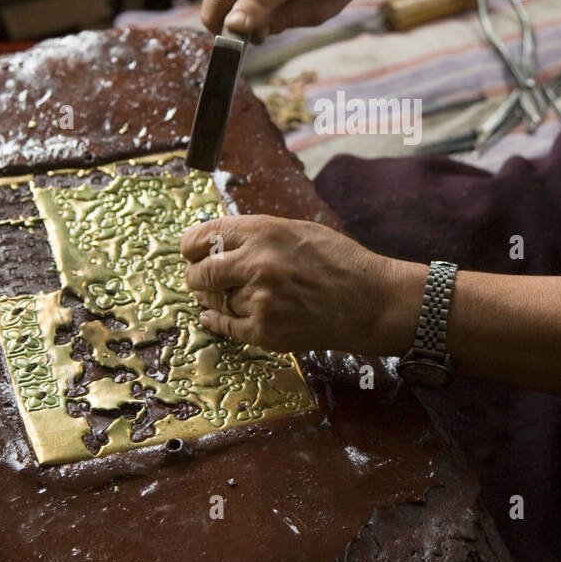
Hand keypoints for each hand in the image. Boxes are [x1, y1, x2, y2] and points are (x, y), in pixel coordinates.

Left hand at [180, 214, 425, 354]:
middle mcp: (256, 264)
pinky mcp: (264, 330)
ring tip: (226, 295)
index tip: (190, 251)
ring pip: (216, 300)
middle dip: (196, 276)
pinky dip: (216, 321)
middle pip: (200, 272)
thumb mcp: (298, 230)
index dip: (191, 246)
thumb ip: (257, 234)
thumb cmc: (340, 262)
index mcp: (263, 232)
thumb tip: (219, 240)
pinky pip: (225, 326)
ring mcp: (259, 300)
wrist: (370, 302)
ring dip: (217, 299)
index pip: (204, 237)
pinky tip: (213, 316)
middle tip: (200, 278)